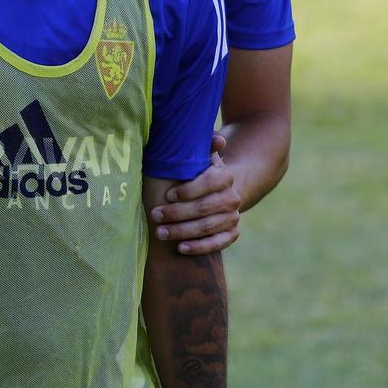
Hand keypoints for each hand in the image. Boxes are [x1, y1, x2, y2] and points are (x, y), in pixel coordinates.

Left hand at [150, 135, 241, 254]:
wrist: (218, 192)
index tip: (168, 195)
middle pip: (204, 208)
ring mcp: (233, 217)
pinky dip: (199, 247)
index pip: (209, 183)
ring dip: (182, 231)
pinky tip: (180, 248)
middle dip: (177, 213)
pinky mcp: (232, 234)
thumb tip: (219, 139)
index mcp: (225, 177)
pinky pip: (217, 244)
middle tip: (155, 215)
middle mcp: (232, 198)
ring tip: (160, 232)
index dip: (188, 190)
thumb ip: (204, 146)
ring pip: (207, 227)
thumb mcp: (200, 158)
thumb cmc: (198, 173)